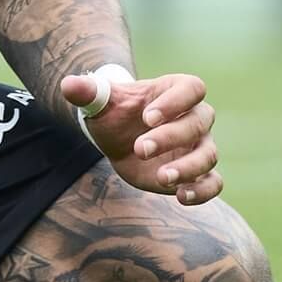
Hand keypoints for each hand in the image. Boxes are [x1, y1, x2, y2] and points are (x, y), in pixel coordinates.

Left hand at [62, 71, 220, 204]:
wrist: (119, 139)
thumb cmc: (115, 114)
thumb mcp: (101, 102)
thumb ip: (88, 92)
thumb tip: (67, 84)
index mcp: (175, 91)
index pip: (192, 88)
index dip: (175, 102)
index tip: (147, 117)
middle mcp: (194, 117)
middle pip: (199, 123)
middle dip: (170, 137)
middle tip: (139, 148)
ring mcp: (199, 146)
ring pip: (209, 155)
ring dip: (188, 168)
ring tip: (161, 178)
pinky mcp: (197, 174)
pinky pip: (214, 183)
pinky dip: (203, 192)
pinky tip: (180, 197)